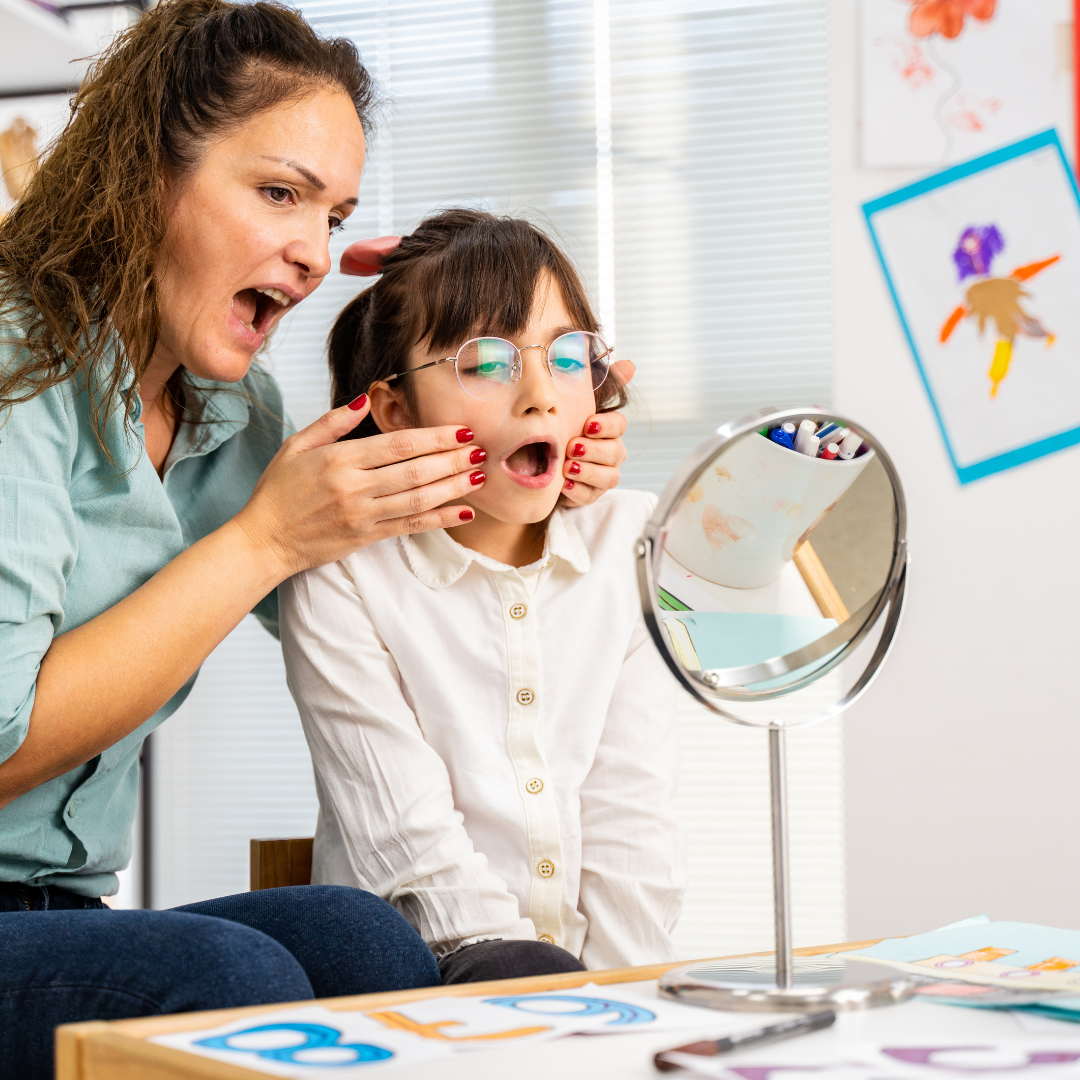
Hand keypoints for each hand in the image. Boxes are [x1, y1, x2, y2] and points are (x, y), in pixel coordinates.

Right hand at [236, 397, 483, 578]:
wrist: (263, 541)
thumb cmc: (278, 491)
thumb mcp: (296, 446)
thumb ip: (333, 421)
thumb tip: (366, 397)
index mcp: (339, 459)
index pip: (398, 444)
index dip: (434, 437)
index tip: (461, 430)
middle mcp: (354, 487)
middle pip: (415, 471)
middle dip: (452, 459)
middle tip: (481, 450)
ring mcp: (362, 515)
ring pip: (418, 499)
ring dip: (453, 487)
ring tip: (479, 476)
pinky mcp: (366, 538)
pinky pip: (410, 527)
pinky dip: (439, 519)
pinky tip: (462, 512)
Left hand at [560, 359, 633, 506]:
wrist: (540, 459)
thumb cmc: (564, 428)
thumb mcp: (576, 404)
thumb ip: (601, 385)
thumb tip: (629, 365)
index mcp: (608, 430)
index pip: (619, 425)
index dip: (606, 425)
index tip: (587, 424)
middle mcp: (611, 453)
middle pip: (615, 452)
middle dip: (594, 450)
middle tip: (572, 447)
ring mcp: (603, 475)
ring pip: (608, 477)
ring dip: (587, 471)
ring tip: (567, 467)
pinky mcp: (591, 494)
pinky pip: (590, 495)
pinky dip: (578, 491)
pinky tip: (564, 485)